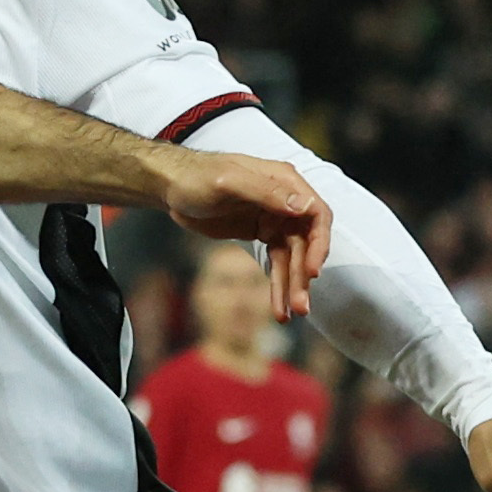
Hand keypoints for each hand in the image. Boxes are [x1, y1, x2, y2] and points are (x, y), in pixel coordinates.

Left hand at [156, 152, 330, 316]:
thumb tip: (304, 206)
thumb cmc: (197, 177)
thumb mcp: (229, 182)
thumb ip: (266, 192)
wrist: (173, 186)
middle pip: (306, 242)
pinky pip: (276, 262)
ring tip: (291, 314)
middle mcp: (285, 200)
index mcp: (285, 181)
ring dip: (293, 285)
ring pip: (292, 257)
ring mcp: (275, 218)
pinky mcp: (262, 233)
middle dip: (302, 275)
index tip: (312, 271)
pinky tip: (278, 308)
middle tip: (301, 306)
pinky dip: (278, 284)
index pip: (316, 213)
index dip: (318, 244)